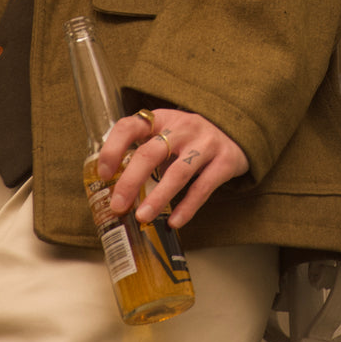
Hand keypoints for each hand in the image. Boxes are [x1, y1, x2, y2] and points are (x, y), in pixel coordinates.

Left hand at [97, 109, 248, 228]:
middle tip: (117, 206)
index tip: (103, 173)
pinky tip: (174, 222)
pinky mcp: (225, 161)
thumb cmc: (191, 138)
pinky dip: (187, 207)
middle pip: (151, 152)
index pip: (130, 126)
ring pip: (177, 172)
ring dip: (157, 197)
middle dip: (130, 181)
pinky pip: (203, 187)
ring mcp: (205, 143)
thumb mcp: (168, 134)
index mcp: (162, 119)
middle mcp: (183, 127)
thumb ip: (146, 152)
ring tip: (142, 217)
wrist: (238, 131)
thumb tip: (113, 187)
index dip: (113, 148)